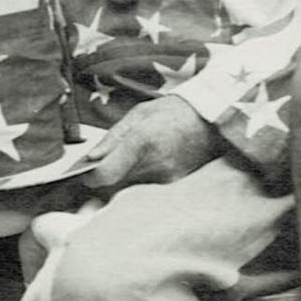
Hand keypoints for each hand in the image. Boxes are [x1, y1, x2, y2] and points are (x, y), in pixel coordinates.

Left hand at [85, 96, 218, 194]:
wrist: (212, 119)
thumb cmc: (173, 112)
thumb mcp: (138, 115)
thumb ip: (112, 138)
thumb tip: (91, 159)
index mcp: (142, 141)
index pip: (105, 175)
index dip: (91, 178)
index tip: (88, 174)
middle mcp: (155, 164)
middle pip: (115, 185)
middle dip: (107, 178)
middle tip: (107, 166)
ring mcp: (168, 178)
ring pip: (132, 188)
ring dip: (125, 179)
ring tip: (135, 160)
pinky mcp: (176, 185)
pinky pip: (148, 188)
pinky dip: (143, 179)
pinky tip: (150, 164)